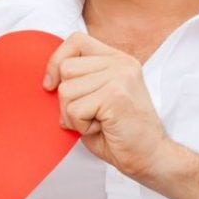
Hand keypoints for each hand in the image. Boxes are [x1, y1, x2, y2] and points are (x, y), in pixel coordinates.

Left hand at [43, 32, 170, 179]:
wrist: (151, 158)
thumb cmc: (119, 133)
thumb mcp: (97, 98)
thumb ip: (79, 81)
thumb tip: (48, 80)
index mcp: (117, 59)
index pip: (76, 40)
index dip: (56, 61)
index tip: (51, 85)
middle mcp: (121, 63)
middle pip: (66, 68)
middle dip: (66, 99)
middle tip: (89, 115)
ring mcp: (121, 77)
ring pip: (66, 90)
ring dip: (74, 115)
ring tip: (98, 122)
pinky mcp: (116, 96)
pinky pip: (75, 109)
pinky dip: (81, 126)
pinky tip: (102, 129)